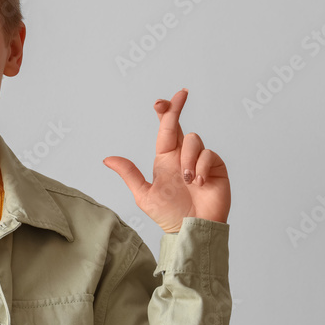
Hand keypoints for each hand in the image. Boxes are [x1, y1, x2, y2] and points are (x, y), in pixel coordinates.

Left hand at [102, 88, 229, 233]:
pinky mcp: (216, 167)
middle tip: (180, 94)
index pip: (165, 131)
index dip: (165, 113)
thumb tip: (107, 159)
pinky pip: (209, 155)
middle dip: (177, 108)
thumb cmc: (169, 215)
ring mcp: (201, 161)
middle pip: (180, 126)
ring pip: (193, 140)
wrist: (191, 230)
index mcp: (165, 159)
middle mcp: (183, 156)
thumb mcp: (144, 194)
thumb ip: (129, 174)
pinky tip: (200, 183)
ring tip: (188, 180)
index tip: (160, 101)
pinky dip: (202, 168)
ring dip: (188, 159)